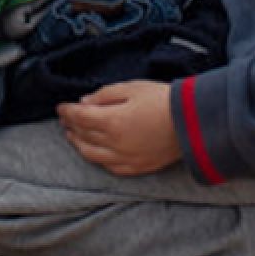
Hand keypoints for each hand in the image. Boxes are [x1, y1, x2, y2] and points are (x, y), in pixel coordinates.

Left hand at [56, 81, 181, 176]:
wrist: (193, 122)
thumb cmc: (164, 101)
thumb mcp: (132, 88)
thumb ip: (104, 95)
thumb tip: (85, 101)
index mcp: (112, 121)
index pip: (79, 117)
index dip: (67, 111)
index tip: (61, 107)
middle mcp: (115, 144)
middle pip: (83, 136)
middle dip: (71, 126)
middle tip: (65, 119)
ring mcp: (126, 158)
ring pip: (92, 155)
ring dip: (79, 144)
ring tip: (73, 136)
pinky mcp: (138, 167)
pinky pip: (110, 167)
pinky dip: (98, 159)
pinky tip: (96, 153)